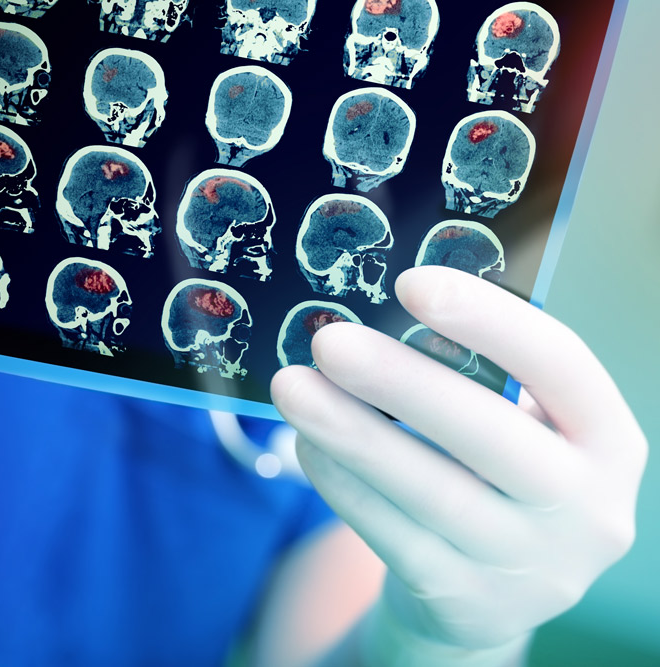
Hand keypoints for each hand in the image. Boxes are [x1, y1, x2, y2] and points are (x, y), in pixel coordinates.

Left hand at [271, 266, 646, 654]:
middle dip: (401, 382)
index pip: (560, 364)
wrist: (497, 595)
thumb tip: (379, 316)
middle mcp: (586, 508)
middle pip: (490, 435)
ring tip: (294, 388)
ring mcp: (530, 566)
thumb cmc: (499, 477)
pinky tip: (308, 444)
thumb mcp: (523, 428)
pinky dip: (343, 484)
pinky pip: (392, 536)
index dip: (489, 320)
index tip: (412, 282)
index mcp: (607, 439)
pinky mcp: (467, 604)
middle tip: (330, 342)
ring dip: (352, 433)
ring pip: (431, 491)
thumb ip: (479, 379)